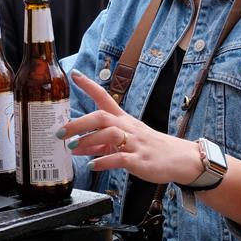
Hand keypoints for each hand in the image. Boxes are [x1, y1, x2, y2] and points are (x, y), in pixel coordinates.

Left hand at [59, 69, 202, 184]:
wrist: (179, 159)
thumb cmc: (148, 147)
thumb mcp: (123, 142)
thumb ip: (99, 143)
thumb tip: (76, 146)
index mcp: (123, 119)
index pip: (104, 97)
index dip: (89, 85)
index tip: (75, 75)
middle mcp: (128, 127)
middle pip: (102, 117)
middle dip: (79, 123)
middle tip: (61, 132)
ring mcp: (135, 143)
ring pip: (110, 134)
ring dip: (89, 140)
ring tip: (73, 148)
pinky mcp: (140, 160)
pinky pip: (120, 158)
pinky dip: (104, 162)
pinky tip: (92, 165)